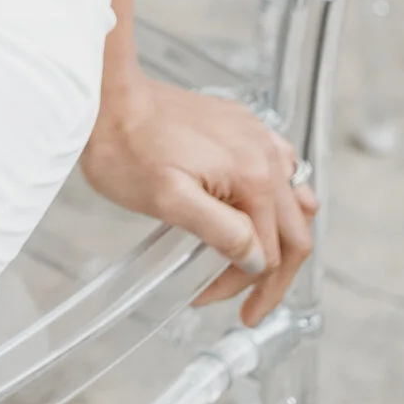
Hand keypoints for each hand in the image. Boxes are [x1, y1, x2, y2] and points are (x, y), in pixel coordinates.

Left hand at [78, 72, 316, 328]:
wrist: (108, 97)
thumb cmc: (127, 148)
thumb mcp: (169, 201)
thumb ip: (221, 232)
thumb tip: (258, 261)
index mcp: (254, 175)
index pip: (268, 253)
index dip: (245, 286)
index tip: (213, 299)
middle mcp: (267, 153)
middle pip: (294, 232)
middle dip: (273, 276)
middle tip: (249, 306)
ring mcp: (257, 136)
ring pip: (295, 202)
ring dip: (281, 239)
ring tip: (255, 266)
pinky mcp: (243, 125)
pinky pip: (281, 169)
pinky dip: (276, 202)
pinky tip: (255, 212)